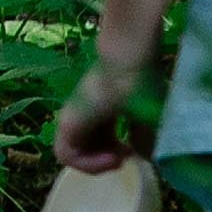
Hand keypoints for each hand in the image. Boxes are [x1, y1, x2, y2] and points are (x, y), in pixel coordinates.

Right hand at [54, 56, 154, 172]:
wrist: (130, 46)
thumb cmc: (132, 81)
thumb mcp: (144, 116)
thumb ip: (144, 142)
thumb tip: (146, 158)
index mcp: (76, 120)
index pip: (65, 155)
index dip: (90, 165)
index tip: (120, 158)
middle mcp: (74, 115)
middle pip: (76, 149)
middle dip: (99, 158)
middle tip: (125, 157)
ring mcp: (83, 107)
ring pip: (85, 139)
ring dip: (103, 148)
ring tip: (129, 148)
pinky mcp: (94, 100)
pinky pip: (94, 127)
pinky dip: (108, 136)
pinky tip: (131, 132)